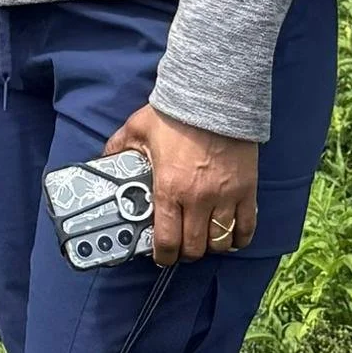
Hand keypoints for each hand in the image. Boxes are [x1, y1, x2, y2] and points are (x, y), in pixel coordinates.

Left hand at [105, 101, 259, 262]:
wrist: (214, 96)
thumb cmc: (176, 113)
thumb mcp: (138, 129)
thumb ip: (119, 148)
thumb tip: (104, 159)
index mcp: (170, 189)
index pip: (167, 240)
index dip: (163, 256)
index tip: (161, 256)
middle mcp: (199, 199)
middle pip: (195, 247)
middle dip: (186, 253)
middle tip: (181, 246)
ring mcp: (226, 196)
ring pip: (221, 242)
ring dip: (211, 246)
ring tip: (204, 239)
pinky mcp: (247, 189)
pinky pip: (247, 226)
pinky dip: (239, 237)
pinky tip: (230, 235)